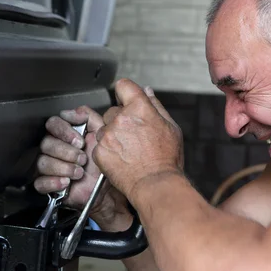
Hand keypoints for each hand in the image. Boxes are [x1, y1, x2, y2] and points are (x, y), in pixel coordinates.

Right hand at [33, 105, 131, 227]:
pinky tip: (66, 182)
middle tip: (82, 158)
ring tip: (79, 172)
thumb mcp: (101, 135)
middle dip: (67, 152)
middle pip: (46, 143)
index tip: (79, 141)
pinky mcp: (47, 185)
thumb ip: (89, 117)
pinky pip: (40, 182)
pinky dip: (54, 182)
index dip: (64, 131)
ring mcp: (48, 167)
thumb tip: (72, 112)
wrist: (105, 189)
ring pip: (43, 162)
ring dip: (64, 167)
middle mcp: (54, 148)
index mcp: (64, 135)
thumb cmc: (102, 163)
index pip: (53, 124)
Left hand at [93, 79, 183, 202]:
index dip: (125, 93)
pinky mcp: (99, 151)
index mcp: (139, 108)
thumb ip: (156, 106)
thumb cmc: (166, 159)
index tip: (126, 101)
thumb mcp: (170, 127)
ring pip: (104, 129)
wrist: (155, 184)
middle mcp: (121, 118)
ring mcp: (108, 135)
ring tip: (128, 151)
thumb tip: (147, 91)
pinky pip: (100, 145)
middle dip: (120, 120)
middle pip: (113, 111)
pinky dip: (108, 151)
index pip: (123, 86)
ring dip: (112, 136)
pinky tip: (121, 159)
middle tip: (134, 137)